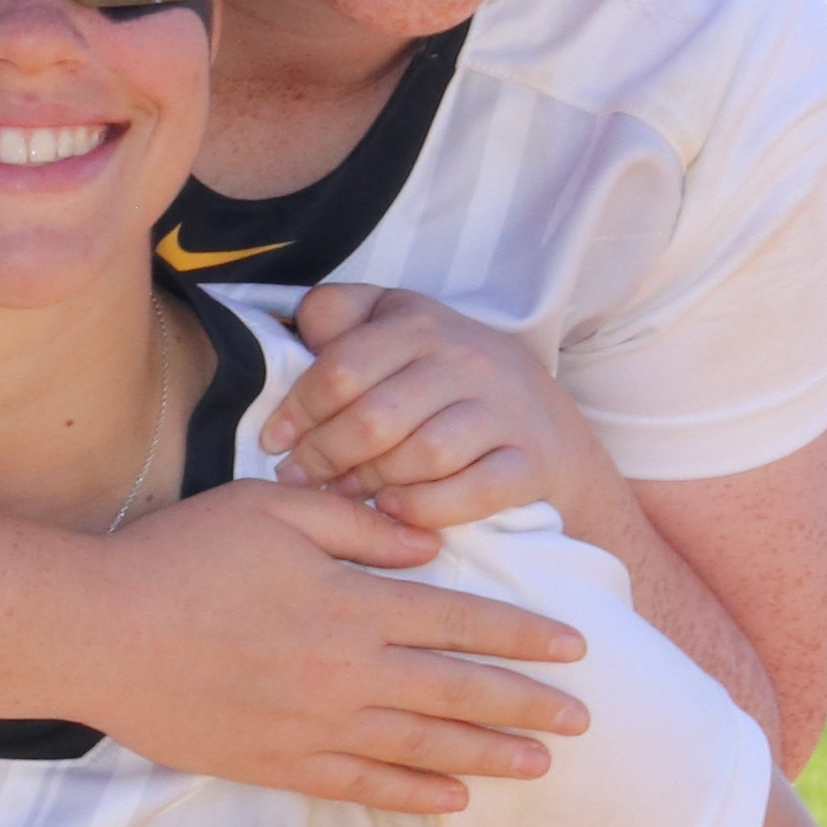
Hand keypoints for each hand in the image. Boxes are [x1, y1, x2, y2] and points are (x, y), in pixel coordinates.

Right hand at [74, 477, 587, 811]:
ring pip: (423, 747)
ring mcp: (314, 726)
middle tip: (585, 720)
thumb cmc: (179, 555)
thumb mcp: (272, 507)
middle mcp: (348, 672)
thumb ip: (357, 524)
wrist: (95, 632)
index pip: (461, 621)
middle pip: (459, 693)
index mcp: (353, 604)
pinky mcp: (276, 763)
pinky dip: (414, 793)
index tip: (575, 649)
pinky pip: (361, 786)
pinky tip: (453, 799)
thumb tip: (425, 545)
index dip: (524, 637)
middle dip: (528, 706)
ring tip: (539, 764)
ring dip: (488, 756)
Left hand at [276, 287, 618, 543]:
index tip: (275, 441)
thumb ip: (346, 318)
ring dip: (372, 482)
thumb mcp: (401, 332)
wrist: (551, 432)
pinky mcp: (531, 461)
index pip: (341, 367)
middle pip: (374, 418)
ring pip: (421, 454)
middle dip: (325, 456)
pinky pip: (470, 491)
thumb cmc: (452, 384)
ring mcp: (504, 410)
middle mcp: (466, 358)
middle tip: (301, 478)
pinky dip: (424, 507)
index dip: (297, 411)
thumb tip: (302, 329)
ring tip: (348, 493)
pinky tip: (395, 508)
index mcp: (420, 323)